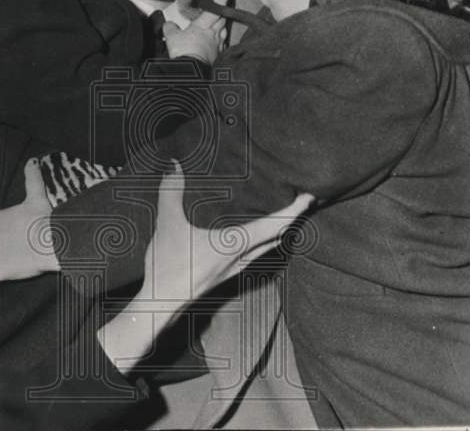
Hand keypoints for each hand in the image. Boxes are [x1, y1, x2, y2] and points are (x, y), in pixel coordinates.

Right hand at [97, 162, 314, 373]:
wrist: (160, 304)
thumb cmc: (168, 267)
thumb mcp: (168, 224)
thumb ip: (171, 192)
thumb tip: (173, 164)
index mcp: (234, 245)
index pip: (273, 226)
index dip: (293, 211)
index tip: (309, 198)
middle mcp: (240, 258)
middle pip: (276, 237)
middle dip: (291, 219)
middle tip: (303, 201)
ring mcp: (233, 269)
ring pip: (266, 248)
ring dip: (278, 231)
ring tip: (286, 215)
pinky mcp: (224, 274)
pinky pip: (254, 254)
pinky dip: (263, 241)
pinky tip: (256, 237)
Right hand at [165, 0, 228, 62]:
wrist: (193, 71)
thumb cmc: (184, 51)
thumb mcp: (172, 37)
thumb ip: (170, 29)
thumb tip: (168, 25)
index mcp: (203, 25)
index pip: (214, 9)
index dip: (220, 0)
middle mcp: (213, 33)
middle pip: (222, 20)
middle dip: (222, 13)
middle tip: (222, 8)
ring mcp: (217, 45)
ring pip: (224, 32)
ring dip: (222, 27)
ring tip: (220, 25)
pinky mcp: (218, 56)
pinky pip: (222, 45)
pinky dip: (221, 42)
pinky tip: (218, 43)